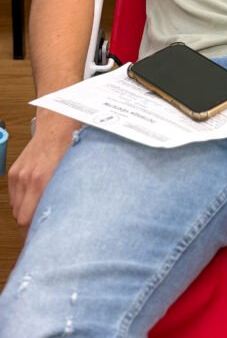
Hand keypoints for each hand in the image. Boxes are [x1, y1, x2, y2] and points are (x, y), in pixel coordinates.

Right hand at [8, 113, 78, 230]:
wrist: (58, 125)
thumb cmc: (72, 146)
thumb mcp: (75, 173)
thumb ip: (67, 195)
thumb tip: (68, 217)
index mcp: (44, 181)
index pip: (30, 220)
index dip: (36, 232)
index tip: (43, 239)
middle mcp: (29, 179)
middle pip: (21, 218)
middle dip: (31, 226)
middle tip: (44, 228)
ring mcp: (19, 176)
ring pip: (16, 209)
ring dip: (26, 213)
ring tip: (40, 213)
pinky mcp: (14, 172)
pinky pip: (13, 197)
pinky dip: (22, 201)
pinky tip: (34, 198)